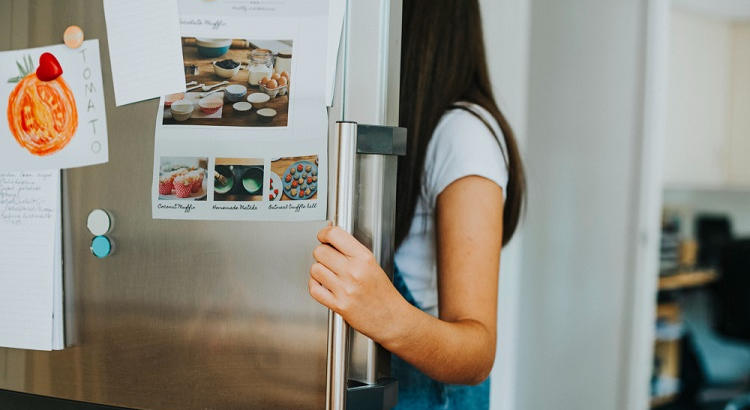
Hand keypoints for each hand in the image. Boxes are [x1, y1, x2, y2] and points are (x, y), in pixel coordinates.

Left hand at [309, 225, 405, 343]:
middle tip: (328, 258)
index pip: (335, 235)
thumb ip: (352, 251)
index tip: (323, 236)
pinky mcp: (338, 305)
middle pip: (320, 251)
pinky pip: (314, 289)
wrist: (391, 318)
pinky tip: (323, 285)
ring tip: (328, 274)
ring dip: (318, 270)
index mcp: (364, 258)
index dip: (324, 233)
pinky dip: (315, 285)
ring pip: (315, 269)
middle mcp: (354, 272)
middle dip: (322, 253)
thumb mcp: (372, 264)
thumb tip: (331, 238)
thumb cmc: (383, 293)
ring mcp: (345, 289)